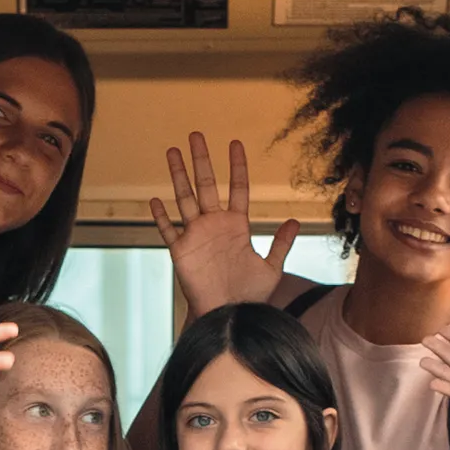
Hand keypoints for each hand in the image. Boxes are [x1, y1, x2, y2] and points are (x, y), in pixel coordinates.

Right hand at [148, 134, 298, 313]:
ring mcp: (196, 236)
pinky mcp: (181, 251)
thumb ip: (281, 244)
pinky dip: (161, 216)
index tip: (235, 143)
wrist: (229, 315)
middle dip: (201, 160)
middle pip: (206, 185)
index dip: (236, 166)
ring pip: (184, 199)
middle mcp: (214, 225)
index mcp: (237, 226)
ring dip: (178, 176)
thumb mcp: (272, 268)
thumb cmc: (250, 295)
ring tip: (172, 151)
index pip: (236, 188)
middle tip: (196, 135)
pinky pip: (168, 230)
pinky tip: (155, 199)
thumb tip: (294, 220)